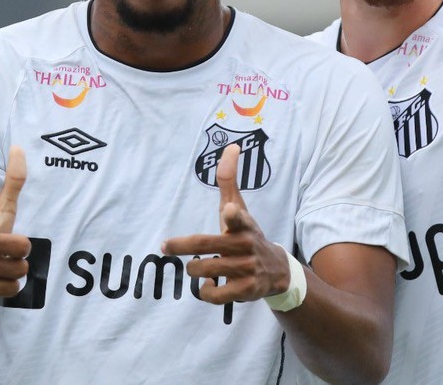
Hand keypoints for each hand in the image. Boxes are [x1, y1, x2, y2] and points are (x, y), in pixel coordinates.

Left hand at [162, 144, 290, 303]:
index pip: (239, 217)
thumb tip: (231, 146)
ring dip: (195, 268)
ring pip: (204, 270)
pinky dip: (206, 291)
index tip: (228, 210)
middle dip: (182, 246)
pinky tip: (210, 285)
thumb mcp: (239, 207)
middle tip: (166, 246)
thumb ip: (229, 180)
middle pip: (205, 246)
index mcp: (244, 224)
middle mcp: (246, 246)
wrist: (276, 271)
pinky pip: (213, 295)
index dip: (233, 215)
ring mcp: (246, 269)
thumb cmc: (247, 234)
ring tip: (198, 266)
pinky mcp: (245, 291)